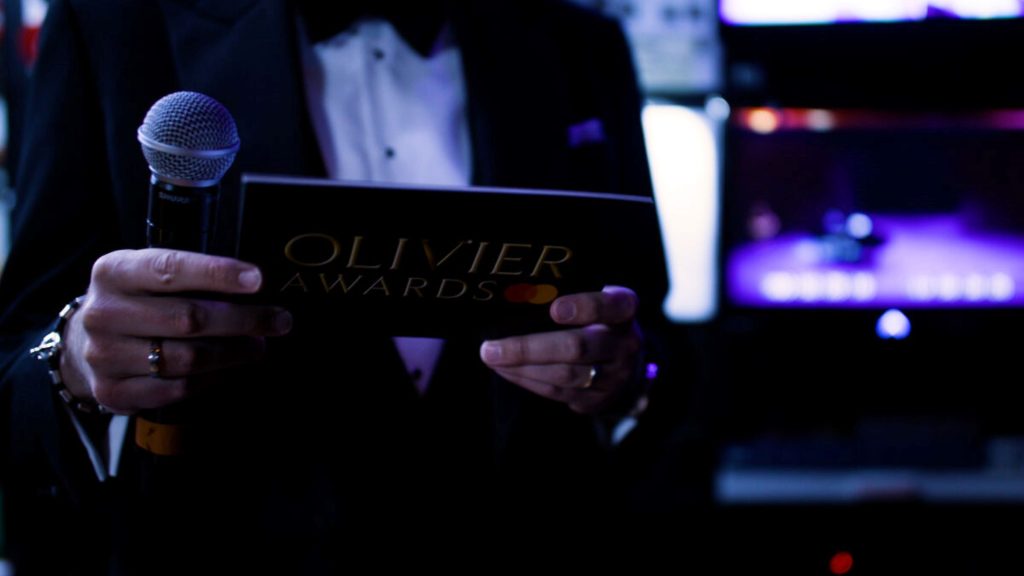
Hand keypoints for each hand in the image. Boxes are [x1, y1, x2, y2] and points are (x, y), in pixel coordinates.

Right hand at [60, 248, 291, 413]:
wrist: (82, 342)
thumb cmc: (135, 300)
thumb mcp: (147, 274)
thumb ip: (188, 276)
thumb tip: (255, 284)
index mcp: (113, 271)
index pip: (170, 269)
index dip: (217, 274)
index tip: (258, 279)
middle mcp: (104, 313)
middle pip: (187, 318)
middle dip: (243, 320)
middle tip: (279, 320)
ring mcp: (104, 355)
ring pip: (187, 358)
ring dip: (234, 353)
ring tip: (260, 346)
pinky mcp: (113, 391)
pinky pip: (178, 389)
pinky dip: (213, 379)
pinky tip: (231, 369)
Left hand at [479, 285, 642, 413]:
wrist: (629, 366)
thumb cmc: (600, 321)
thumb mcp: (599, 299)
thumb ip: (571, 293)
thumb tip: (518, 292)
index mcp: (624, 310)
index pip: (608, 306)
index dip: (583, 308)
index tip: (554, 309)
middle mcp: (624, 345)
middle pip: (576, 347)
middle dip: (529, 349)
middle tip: (491, 348)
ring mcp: (613, 376)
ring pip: (563, 374)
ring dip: (521, 367)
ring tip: (492, 357)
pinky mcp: (597, 399)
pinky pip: (558, 392)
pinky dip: (527, 380)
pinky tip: (507, 370)